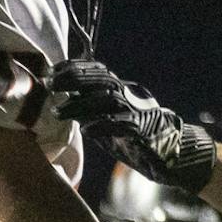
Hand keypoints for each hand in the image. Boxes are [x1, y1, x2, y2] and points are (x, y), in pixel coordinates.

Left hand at [50, 58, 216, 193]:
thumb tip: (65, 103)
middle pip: (101, 79)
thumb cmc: (136, 140)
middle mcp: (130, 95)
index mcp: (121, 91)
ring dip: (81, 104)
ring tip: (58, 111)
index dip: (75, 67)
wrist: (171, 154)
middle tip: (50, 84)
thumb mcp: (108, 124)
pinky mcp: (144, 129)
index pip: (98, 71)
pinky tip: (87, 129)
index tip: (52, 71)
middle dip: (74, 79)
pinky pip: (124, 123)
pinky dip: (104, 125)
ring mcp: (138, 110)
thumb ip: (90, 114)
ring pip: (108, 99)